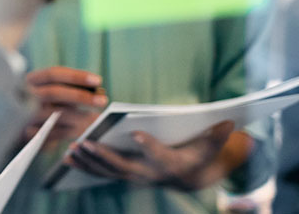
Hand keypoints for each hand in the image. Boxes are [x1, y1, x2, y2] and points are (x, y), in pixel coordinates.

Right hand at [24, 67, 107, 146]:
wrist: (9, 128)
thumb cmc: (37, 106)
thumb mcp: (47, 94)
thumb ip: (67, 89)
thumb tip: (97, 89)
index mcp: (29, 81)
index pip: (53, 74)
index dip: (76, 76)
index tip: (99, 80)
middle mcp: (23, 97)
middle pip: (54, 93)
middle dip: (81, 96)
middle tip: (103, 100)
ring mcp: (23, 116)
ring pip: (55, 116)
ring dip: (80, 118)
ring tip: (97, 119)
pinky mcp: (26, 136)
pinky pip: (54, 135)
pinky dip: (70, 132)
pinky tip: (83, 131)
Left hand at [65, 121, 244, 189]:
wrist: (188, 176)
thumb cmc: (198, 153)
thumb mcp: (211, 144)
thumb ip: (218, 134)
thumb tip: (229, 122)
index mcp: (170, 164)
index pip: (159, 156)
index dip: (149, 146)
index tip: (136, 134)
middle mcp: (149, 174)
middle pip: (123, 167)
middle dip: (103, 156)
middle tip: (86, 143)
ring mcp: (133, 176)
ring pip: (107, 172)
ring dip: (88, 162)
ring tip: (71, 150)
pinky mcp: (122, 174)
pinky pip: (101, 172)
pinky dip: (84, 165)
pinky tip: (68, 157)